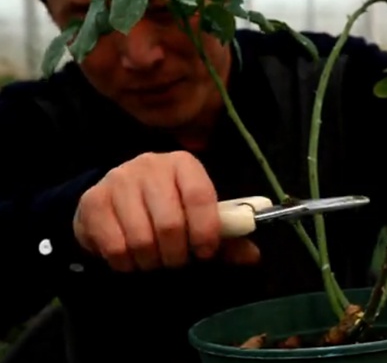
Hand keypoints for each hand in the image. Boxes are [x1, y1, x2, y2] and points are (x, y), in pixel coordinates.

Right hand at [73, 151, 259, 271]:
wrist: (113, 202)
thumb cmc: (165, 208)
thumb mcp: (198, 217)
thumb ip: (226, 237)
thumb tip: (252, 255)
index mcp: (183, 164)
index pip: (200, 196)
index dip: (206, 231)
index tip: (205, 252)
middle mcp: (150, 165)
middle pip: (170, 224)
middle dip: (177, 254)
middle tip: (177, 261)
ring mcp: (118, 180)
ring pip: (142, 240)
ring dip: (152, 262)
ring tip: (155, 260)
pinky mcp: (92, 201)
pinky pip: (115, 248)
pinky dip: (127, 264)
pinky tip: (131, 258)